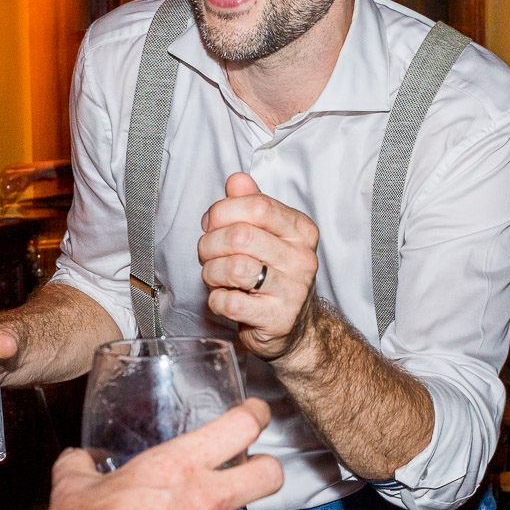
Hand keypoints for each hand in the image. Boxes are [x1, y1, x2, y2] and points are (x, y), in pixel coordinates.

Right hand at [35, 400, 283, 509]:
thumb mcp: (72, 491)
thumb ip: (80, 467)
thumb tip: (77, 461)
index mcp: (178, 467)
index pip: (241, 426)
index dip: (255, 415)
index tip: (255, 414)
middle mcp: (207, 503)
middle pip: (271, 474)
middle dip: (264, 470)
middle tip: (249, 472)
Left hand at [197, 173, 319, 359]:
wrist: (294, 328)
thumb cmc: (273, 275)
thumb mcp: (266, 235)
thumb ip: (251, 204)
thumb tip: (237, 180)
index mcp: (301, 231)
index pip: (258, 205)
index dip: (223, 211)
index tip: (212, 224)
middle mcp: (302, 259)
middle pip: (241, 236)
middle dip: (210, 244)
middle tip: (207, 254)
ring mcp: (293, 291)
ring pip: (233, 268)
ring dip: (211, 272)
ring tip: (214, 276)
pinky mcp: (277, 319)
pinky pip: (230, 302)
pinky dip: (216, 300)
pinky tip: (223, 298)